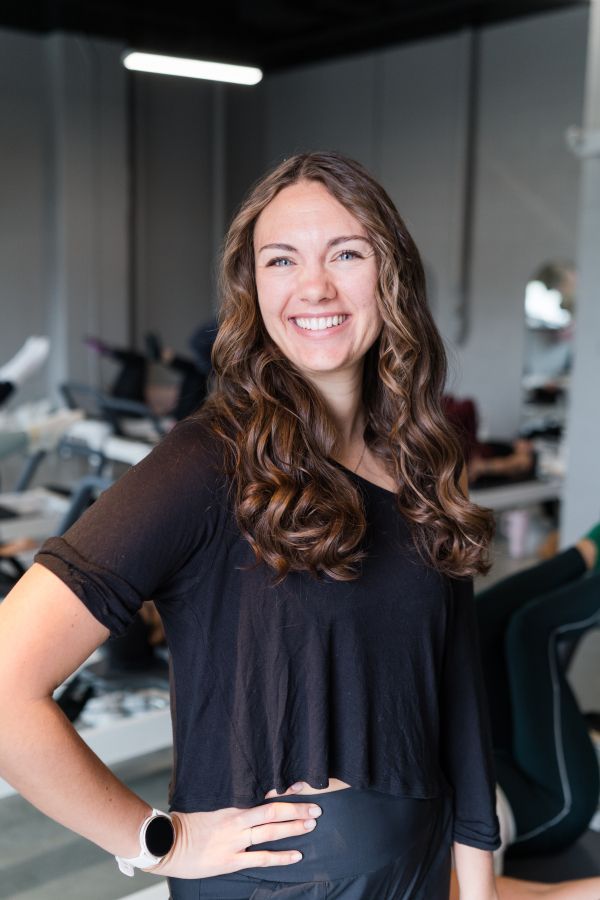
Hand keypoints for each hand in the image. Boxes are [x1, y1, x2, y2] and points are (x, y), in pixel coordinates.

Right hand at [146, 799, 321, 878]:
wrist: (165, 843)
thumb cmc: (185, 820)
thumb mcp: (207, 801)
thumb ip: (227, 796)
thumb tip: (247, 786)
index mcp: (230, 803)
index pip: (263, 793)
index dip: (284, 790)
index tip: (302, 785)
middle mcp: (236, 821)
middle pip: (273, 812)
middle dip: (297, 809)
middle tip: (316, 807)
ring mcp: (235, 842)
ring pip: (271, 833)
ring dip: (294, 829)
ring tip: (311, 825)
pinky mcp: (231, 861)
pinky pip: (261, 858)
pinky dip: (281, 857)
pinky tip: (297, 855)